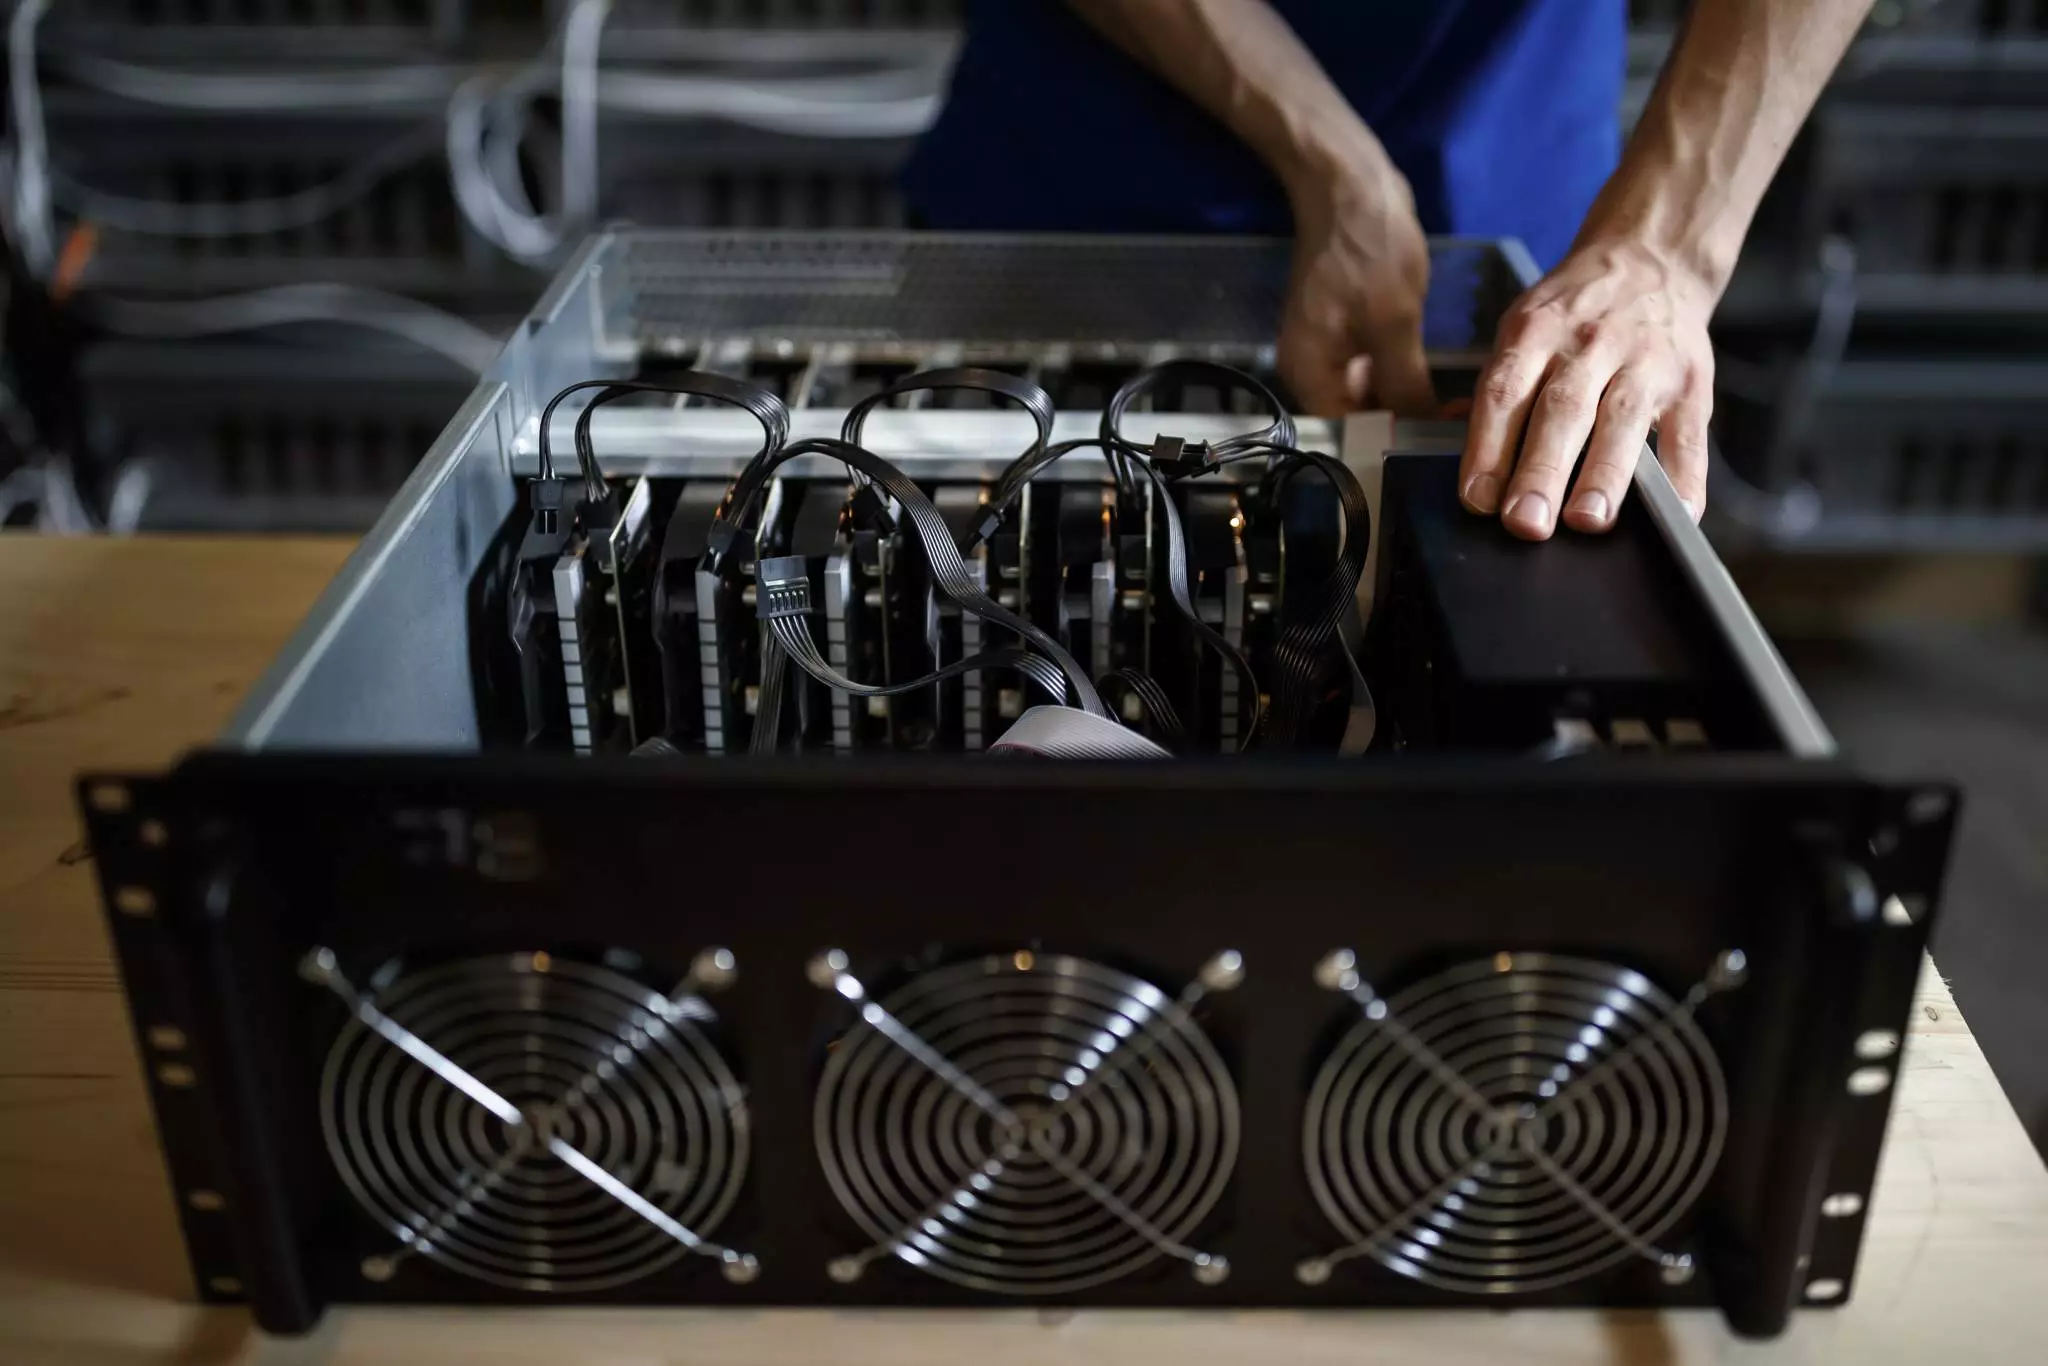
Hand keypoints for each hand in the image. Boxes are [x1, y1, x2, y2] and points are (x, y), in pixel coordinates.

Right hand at [1278, 157, 1436, 417]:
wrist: (1349, 185)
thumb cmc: (1368, 251)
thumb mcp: (1394, 325)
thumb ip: (1406, 385)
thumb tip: (1424, 429)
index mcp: (1309, 375)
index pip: (1348, 434)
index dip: (1392, 441)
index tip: (1437, 444)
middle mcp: (1310, 368)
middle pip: (1357, 414)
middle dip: (1402, 418)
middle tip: (1453, 423)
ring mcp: (1327, 345)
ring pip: (1369, 389)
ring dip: (1405, 394)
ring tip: (1450, 402)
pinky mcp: (1344, 325)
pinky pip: (1372, 362)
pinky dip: (1399, 369)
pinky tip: (1433, 371)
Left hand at [1458, 236, 1716, 539]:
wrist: (1651, 257)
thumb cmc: (1574, 312)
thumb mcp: (1523, 328)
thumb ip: (1498, 392)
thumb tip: (1457, 453)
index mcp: (1537, 331)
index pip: (1506, 392)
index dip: (1488, 448)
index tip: (1479, 500)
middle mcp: (1590, 343)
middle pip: (1562, 410)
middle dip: (1541, 470)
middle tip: (1526, 523)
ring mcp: (1646, 361)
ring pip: (1623, 420)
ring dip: (1604, 474)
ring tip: (1587, 521)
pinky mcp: (1692, 382)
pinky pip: (1689, 435)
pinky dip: (1684, 477)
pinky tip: (1675, 514)